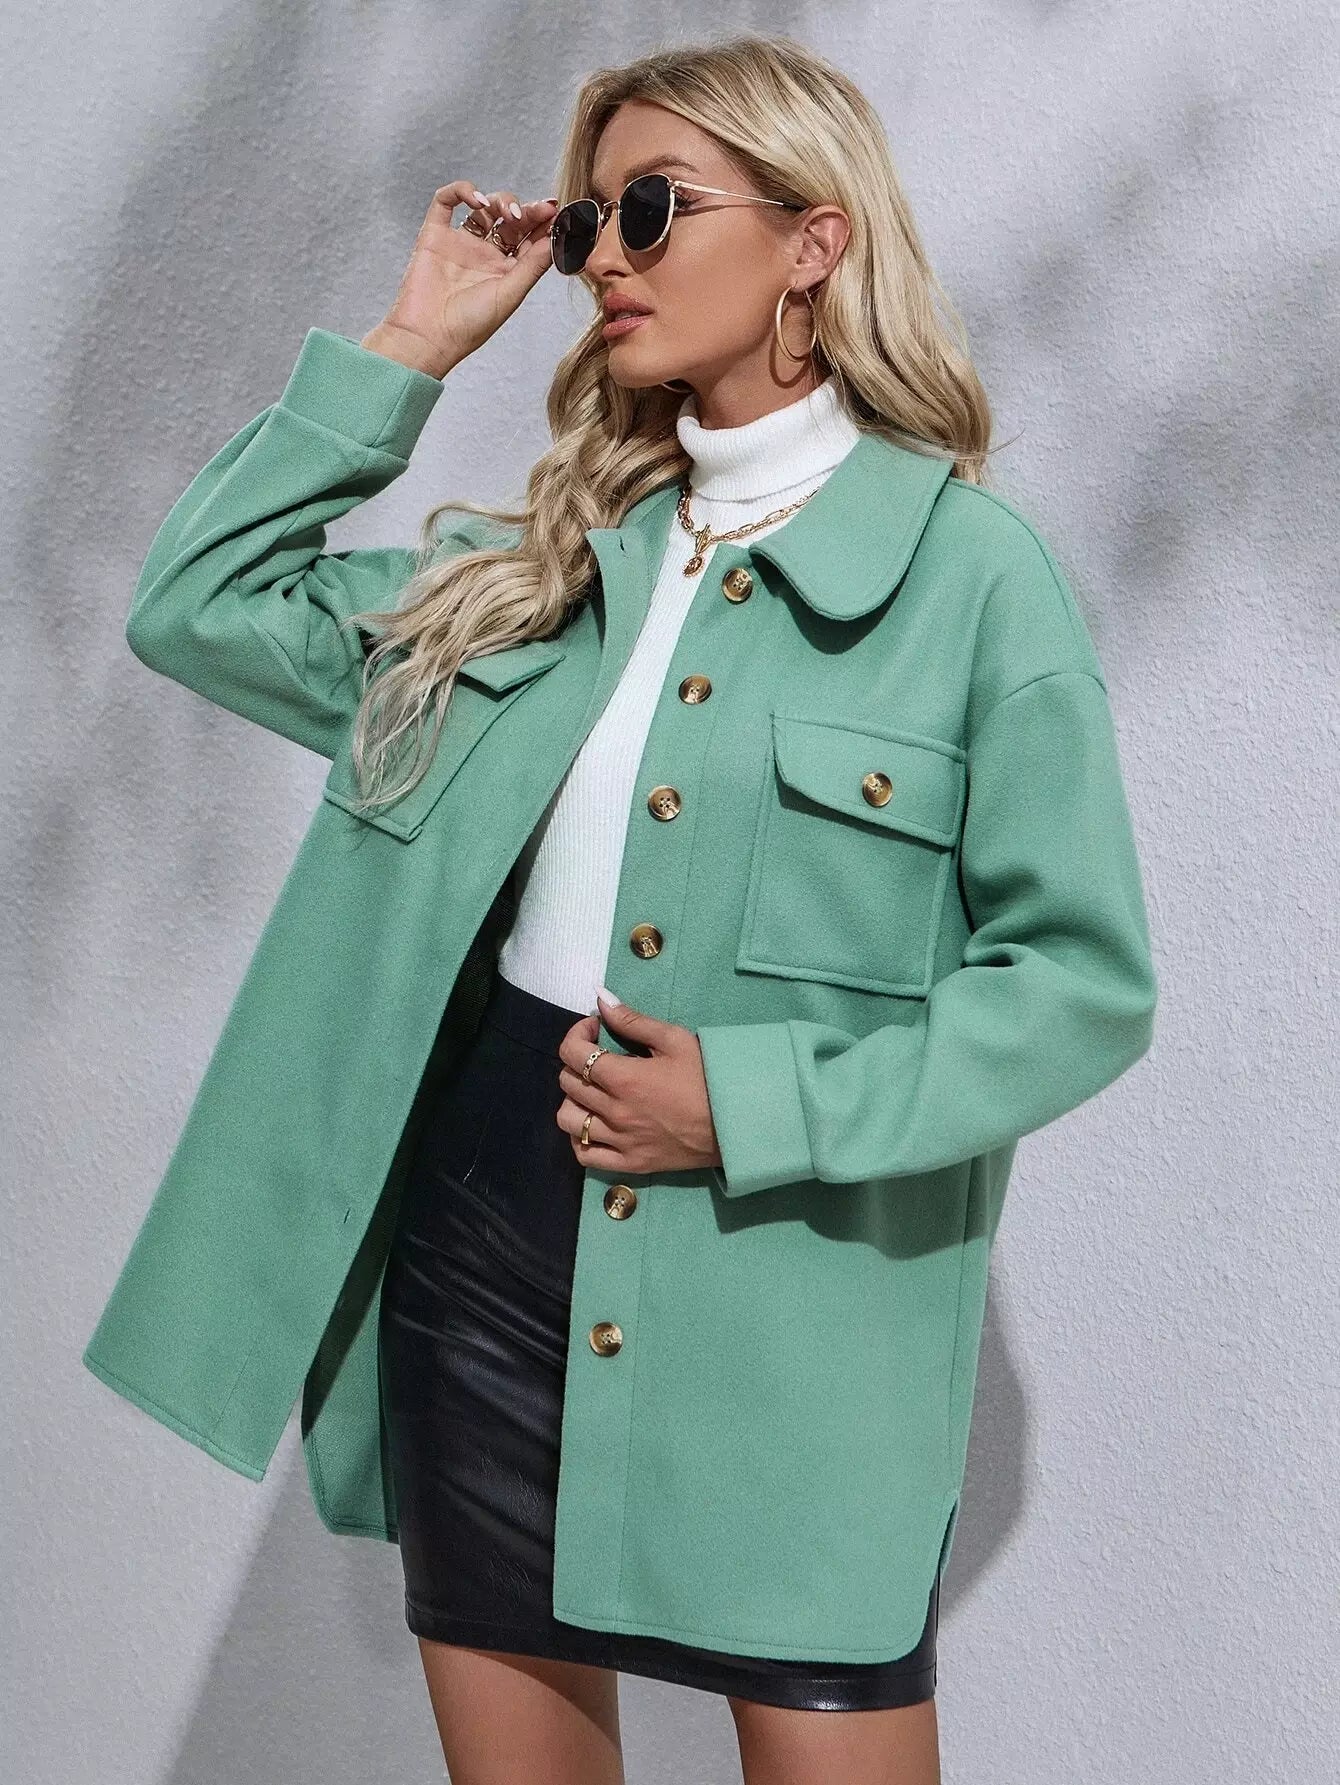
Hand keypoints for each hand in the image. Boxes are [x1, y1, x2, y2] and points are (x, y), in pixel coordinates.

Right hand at [369, 177, 559, 376]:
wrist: (428, 336)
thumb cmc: (470, 325)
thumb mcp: (511, 293)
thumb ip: (534, 264)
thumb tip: (557, 236)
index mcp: (505, 271)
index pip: (528, 239)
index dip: (542, 224)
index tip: (555, 212)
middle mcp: (484, 255)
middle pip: (508, 220)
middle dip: (525, 210)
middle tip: (536, 210)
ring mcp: (460, 243)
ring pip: (483, 208)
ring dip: (499, 200)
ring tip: (506, 211)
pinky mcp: (435, 234)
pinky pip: (446, 201)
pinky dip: (461, 191)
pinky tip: (477, 201)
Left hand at [555, 991, 723, 1177]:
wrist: (734, 1124)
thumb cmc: (707, 1078)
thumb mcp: (675, 1040)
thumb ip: (633, 1020)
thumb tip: (600, 998)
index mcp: (624, 1078)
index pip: (573, 1053)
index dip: (577, 1033)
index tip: (595, 1028)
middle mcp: (614, 1111)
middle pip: (567, 1083)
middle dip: (576, 1060)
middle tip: (598, 1055)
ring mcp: (619, 1141)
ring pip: (568, 1119)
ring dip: (573, 1100)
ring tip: (594, 1091)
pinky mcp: (629, 1163)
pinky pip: (584, 1154)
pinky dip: (579, 1137)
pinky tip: (593, 1123)